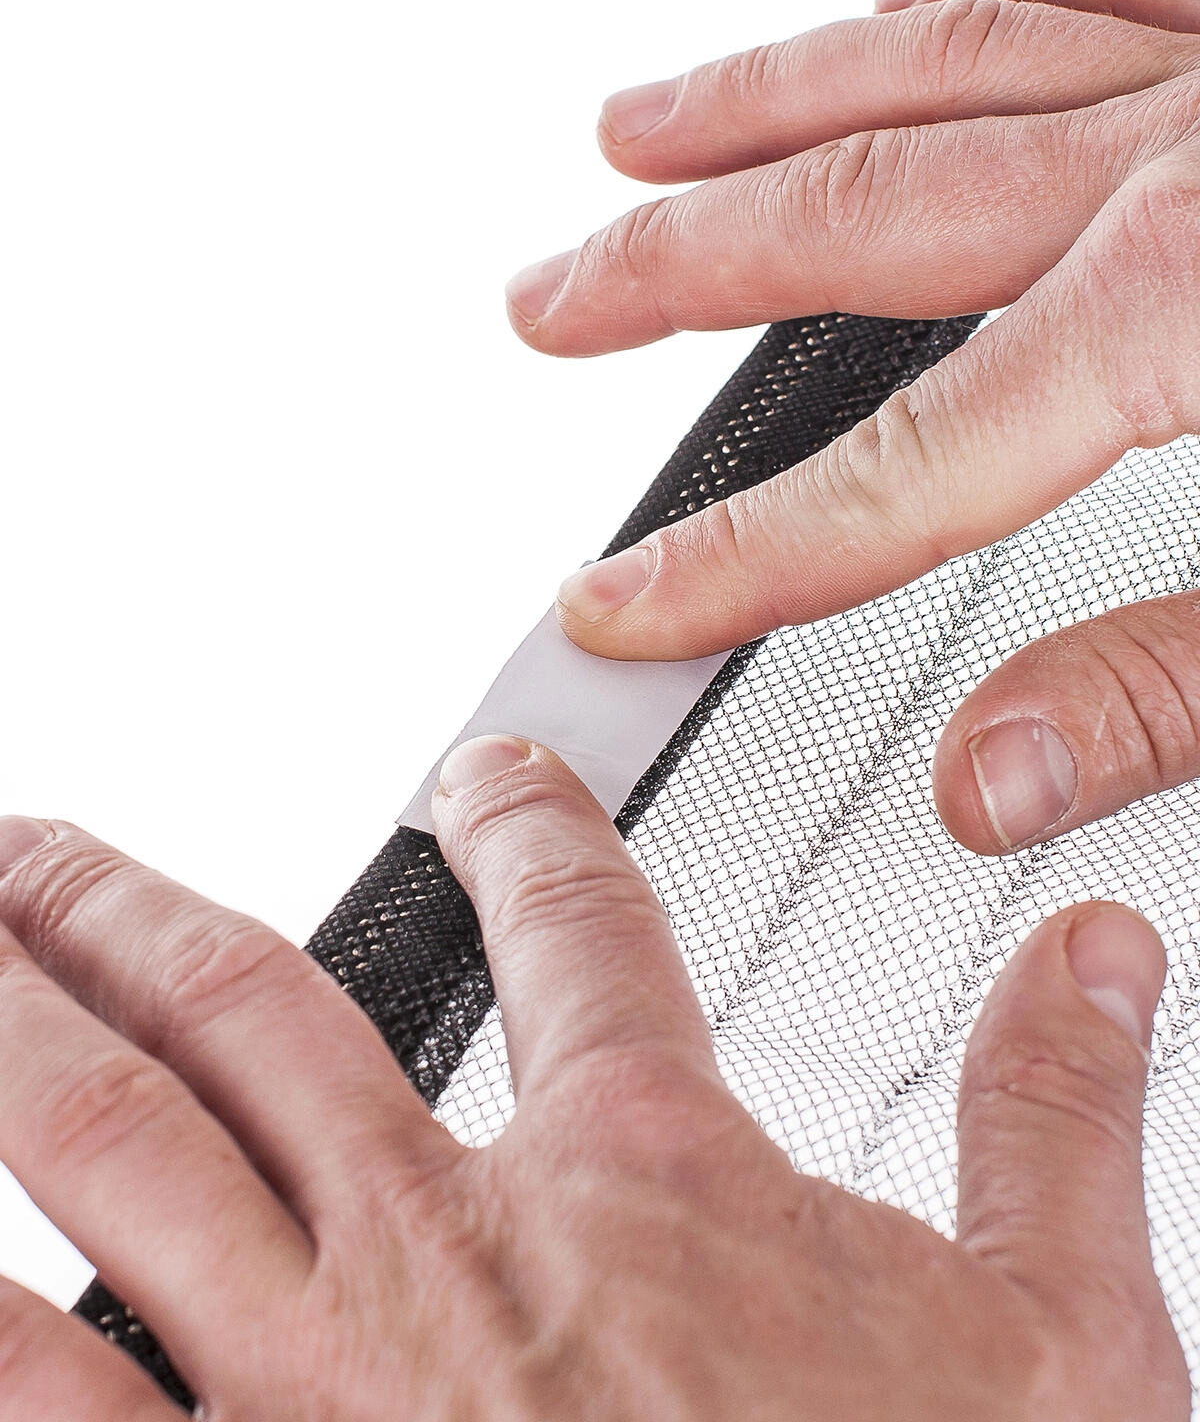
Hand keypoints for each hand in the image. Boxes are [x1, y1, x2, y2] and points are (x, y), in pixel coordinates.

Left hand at [0, 743, 1187, 1418]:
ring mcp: (319, 1398)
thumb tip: (1093, 953)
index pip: (573, 925)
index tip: (485, 779)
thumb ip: (1058, 1116)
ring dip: (11, 1032)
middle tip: (29, 844)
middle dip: (120, 908)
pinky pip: (55, 1398)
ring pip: (113, 1144)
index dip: (525, 823)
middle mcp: (454, 1260)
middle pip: (245, 1009)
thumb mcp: (1067, 1346)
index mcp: (647, 1189)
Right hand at [507, 0, 1199, 854]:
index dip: (738, 559)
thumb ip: (1178, 684)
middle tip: (543, 300)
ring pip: (929, 63)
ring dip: (755, 105)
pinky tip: (885, 7)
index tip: (622, 599)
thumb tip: (996, 779)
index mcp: (1191, 317)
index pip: (899, 473)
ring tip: (629, 134)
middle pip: (852, 224)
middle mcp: (1180, 160)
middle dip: (667, 274)